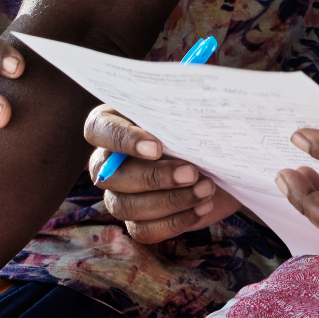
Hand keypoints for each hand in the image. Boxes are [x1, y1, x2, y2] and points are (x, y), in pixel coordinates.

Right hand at [84, 105, 241, 241]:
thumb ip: (183, 100)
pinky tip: (202, 207)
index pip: (97, 129)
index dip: (122, 139)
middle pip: (110, 176)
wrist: (221, 163)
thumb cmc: (199, 128)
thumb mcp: (193, 109)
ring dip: (169, 201)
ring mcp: (120, 194)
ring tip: (205, 189)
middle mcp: (108, 162)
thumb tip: (190, 87)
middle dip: (153, 177)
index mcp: (114, 123)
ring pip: (125, 206)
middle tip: (191, 172)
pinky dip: (176, 221)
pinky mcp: (138, 222)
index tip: (157, 146)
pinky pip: (144, 230)